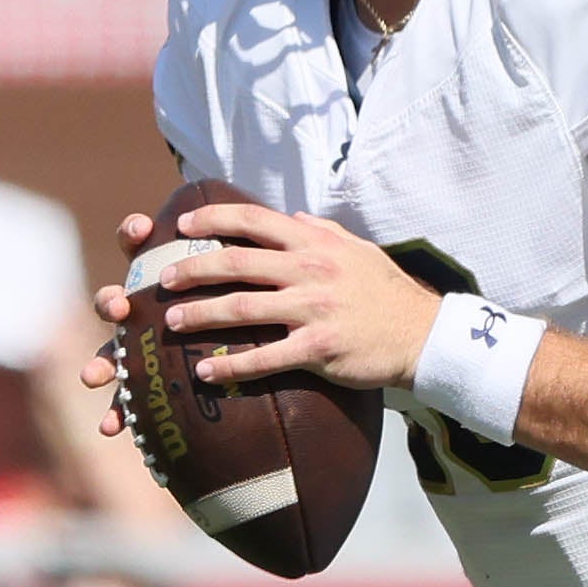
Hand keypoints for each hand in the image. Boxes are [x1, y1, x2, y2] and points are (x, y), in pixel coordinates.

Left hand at [100, 197, 438, 395]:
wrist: (423, 334)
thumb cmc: (387, 292)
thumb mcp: (359, 249)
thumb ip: (323, 230)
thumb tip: (295, 215)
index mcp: (315, 242)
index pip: (254, 219)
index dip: (213, 219)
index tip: (183, 227)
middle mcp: (309, 270)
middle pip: (237, 263)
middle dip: (193, 269)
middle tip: (164, 281)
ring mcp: (313, 309)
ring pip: (243, 308)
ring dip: (201, 314)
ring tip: (172, 323)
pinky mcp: (318, 348)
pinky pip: (266, 357)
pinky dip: (232, 366)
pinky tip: (205, 371)